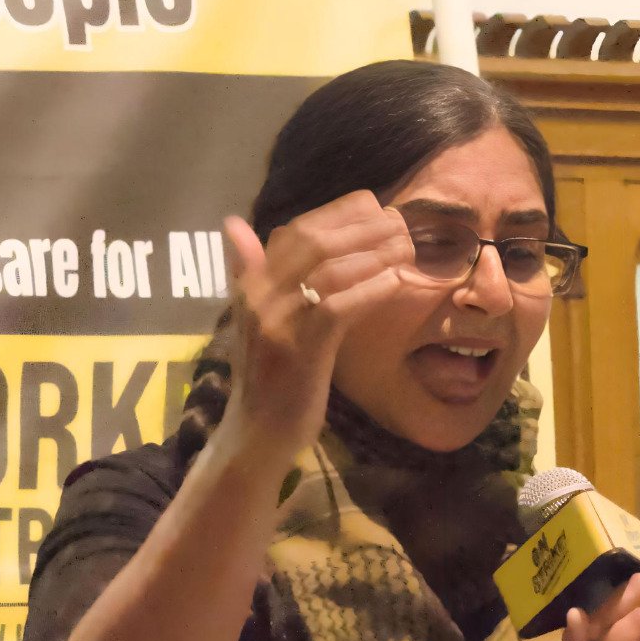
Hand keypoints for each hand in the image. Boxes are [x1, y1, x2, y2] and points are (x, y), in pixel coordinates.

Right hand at [210, 192, 418, 466]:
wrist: (255, 434)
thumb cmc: (268, 378)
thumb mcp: (258, 319)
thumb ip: (251, 272)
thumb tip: (233, 225)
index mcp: (250, 284)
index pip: (296, 230)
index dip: (339, 213)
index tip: (375, 206)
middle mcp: (258, 296)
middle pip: (315, 241)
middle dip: (362, 227)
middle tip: (401, 222)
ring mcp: (277, 323)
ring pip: (328, 269)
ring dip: (374, 253)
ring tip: (406, 246)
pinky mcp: (300, 350)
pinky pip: (338, 307)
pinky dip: (372, 289)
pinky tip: (398, 281)